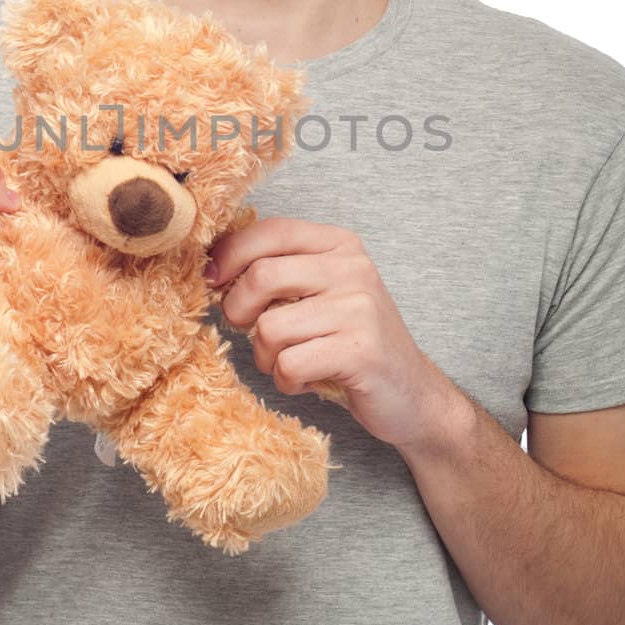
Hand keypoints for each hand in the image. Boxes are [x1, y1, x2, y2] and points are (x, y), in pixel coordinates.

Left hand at [205, 216, 441, 450]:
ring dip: (265, 357)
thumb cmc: (351, 342)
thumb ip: (279, 271)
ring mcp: (359, 309)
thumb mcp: (320, 293)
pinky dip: (286, 381)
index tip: (213, 281)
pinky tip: (305, 380)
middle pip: (261, 276)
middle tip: (249, 330)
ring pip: (269, 328)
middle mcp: (352, 269)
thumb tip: (213, 266)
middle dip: (239, 311)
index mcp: (339, 245)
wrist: (410, 392)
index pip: (270, 231)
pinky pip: (289, 364)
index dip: (229, 255)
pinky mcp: (360, 351)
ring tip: (289, 361)